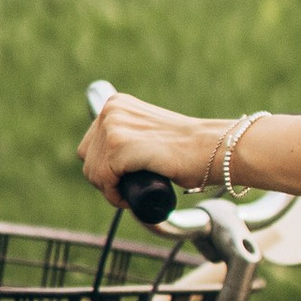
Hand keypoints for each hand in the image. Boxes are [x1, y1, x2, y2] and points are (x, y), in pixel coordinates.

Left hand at [77, 91, 219, 210]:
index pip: (90, 145)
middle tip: (127, 189)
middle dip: (104, 180)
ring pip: (93, 172)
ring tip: (131, 194)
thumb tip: (103, 161)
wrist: (212, 149)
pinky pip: (104, 180)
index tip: (122, 179)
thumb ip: (128, 135)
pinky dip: (115, 195)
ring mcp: (114, 126)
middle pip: (88, 159)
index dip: (103, 168)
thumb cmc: (187, 148)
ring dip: (109, 190)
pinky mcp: (119, 146)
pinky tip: (130, 197)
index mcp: (116, 103)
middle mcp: (112, 110)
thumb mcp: (147, 132)